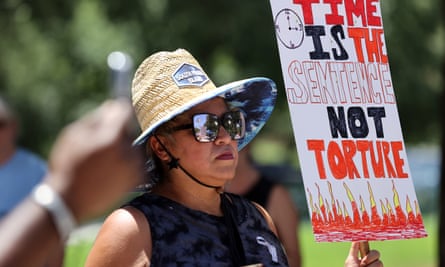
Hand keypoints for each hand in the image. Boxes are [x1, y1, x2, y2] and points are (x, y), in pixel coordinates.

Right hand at [44, 99, 143, 222]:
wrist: (69, 202)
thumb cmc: (67, 165)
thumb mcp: (74, 134)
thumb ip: (97, 118)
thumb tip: (114, 106)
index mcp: (113, 137)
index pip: (125, 111)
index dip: (117, 110)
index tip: (112, 112)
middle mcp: (129, 151)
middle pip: (129, 130)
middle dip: (118, 132)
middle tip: (99, 145)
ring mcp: (136, 167)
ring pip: (134, 146)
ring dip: (124, 148)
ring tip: (103, 162)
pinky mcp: (138, 179)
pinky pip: (136, 162)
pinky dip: (127, 163)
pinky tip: (110, 171)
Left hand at [345, 242, 382, 266]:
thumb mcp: (351, 259)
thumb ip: (354, 248)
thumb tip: (356, 236)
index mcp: (363, 257)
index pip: (368, 248)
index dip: (367, 244)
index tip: (366, 239)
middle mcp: (371, 262)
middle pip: (376, 253)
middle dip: (370, 257)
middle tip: (362, 263)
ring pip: (379, 262)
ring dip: (371, 266)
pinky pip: (381, 266)